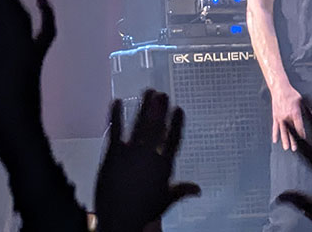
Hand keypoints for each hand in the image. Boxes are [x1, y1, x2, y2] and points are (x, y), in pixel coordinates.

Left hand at [95, 90, 200, 231]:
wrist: (120, 220)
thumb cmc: (143, 212)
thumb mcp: (166, 200)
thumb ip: (182, 191)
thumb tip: (198, 190)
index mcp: (164, 165)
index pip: (173, 139)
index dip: (176, 123)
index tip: (179, 109)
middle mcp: (149, 155)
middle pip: (157, 127)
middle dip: (160, 109)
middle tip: (163, 94)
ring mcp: (130, 153)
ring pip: (139, 124)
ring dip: (143, 106)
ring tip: (147, 92)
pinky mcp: (112, 155)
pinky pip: (115, 130)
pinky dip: (115, 115)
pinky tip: (116, 101)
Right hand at [271, 83, 303, 150]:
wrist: (280, 89)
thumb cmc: (291, 94)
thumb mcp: (302, 101)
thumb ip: (309, 111)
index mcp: (294, 113)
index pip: (299, 126)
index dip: (301, 133)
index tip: (303, 138)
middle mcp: (287, 116)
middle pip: (290, 131)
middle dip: (293, 141)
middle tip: (294, 148)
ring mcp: (280, 117)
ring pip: (283, 131)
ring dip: (284, 140)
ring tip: (286, 148)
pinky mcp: (275, 116)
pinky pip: (275, 127)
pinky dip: (275, 134)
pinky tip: (275, 140)